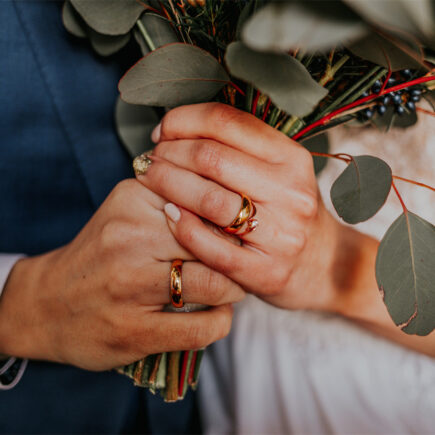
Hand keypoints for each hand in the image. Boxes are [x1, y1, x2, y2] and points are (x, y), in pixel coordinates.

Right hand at [0, 179, 243, 370]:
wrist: (47, 304)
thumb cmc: (101, 255)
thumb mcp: (128, 210)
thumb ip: (173, 197)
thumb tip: (232, 203)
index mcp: (133, 199)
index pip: (206, 200)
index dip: (232, 219)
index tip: (239, 231)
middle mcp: (129, 238)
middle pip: (215, 241)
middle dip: (238, 255)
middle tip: (241, 263)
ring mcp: (129, 286)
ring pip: (215, 283)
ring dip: (234, 289)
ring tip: (229, 288)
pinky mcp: (133, 331)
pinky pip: (203, 327)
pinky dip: (221, 322)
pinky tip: (215, 315)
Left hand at [135, 103, 341, 311]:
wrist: (323, 265)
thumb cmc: (289, 214)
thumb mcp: (280, 173)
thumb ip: (241, 150)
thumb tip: (181, 129)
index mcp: (291, 158)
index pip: (227, 122)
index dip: (184, 120)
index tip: (164, 131)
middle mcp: (291, 192)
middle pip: (211, 158)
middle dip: (169, 153)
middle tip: (151, 159)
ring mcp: (280, 234)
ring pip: (209, 199)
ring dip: (168, 184)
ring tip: (151, 180)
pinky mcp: (265, 271)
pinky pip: (211, 245)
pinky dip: (182, 226)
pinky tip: (168, 215)